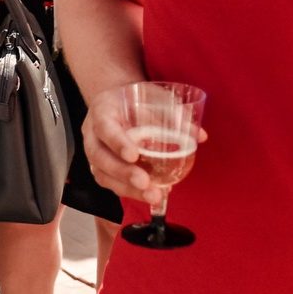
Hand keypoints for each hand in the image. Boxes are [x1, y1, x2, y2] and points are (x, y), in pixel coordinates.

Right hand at [82, 82, 209, 203]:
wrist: (117, 101)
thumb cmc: (135, 99)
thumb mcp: (154, 97)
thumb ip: (174, 114)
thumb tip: (199, 135)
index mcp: (103, 111)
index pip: (105, 127)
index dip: (117, 142)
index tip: (134, 155)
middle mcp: (93, 134)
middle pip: (99, 156)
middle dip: (122, 172)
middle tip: (145, 183)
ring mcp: (95, 151)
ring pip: (102, 174)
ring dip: (127, 188)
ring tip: (153, 196)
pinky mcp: (101, 166)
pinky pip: (110, 182)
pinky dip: (129, 191)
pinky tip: (149, 194)